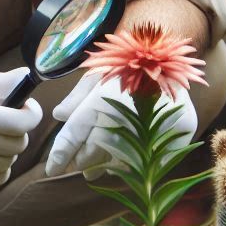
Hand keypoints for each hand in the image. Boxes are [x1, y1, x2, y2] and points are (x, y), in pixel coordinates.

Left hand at [45, 71, 196, 178]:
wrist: (170, 55)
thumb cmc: (127, 64)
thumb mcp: (98, 72)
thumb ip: (77, 96)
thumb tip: (58, 116)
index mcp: (100, 100)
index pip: (73, 136)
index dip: (60, 156)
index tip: (51, 170)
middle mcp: (124, 118)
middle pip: (92, 153)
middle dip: (82, 161)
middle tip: (77, 166)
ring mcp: (151, 129)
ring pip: (119, 162)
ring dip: (104, 166)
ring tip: (94, 169)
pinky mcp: (174, 137)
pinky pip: (149, 162)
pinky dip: (133, 164)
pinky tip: (124, 160)